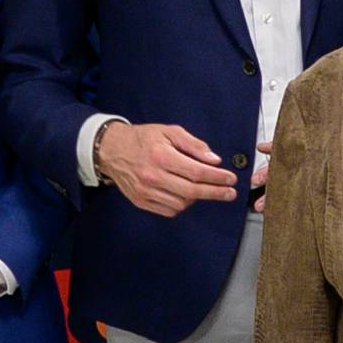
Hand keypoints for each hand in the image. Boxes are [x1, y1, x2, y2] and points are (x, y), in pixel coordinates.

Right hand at [96, 119, 239, 216]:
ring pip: (182, 203)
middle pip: (192, 191)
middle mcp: (153, 176)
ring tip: (203, 189)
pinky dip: (181, 205)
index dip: (217, 177)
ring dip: (197, 198)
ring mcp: (145, 191)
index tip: (231, 179)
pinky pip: (169, 210)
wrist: (111, 150)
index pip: (197, 172)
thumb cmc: (143, 138)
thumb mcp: (169, 132)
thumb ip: (194, 145)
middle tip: (230, 193)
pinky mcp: (141, 201)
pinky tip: (185, 195)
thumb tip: (214, 160)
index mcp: (162, 156)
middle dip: (215, 193)